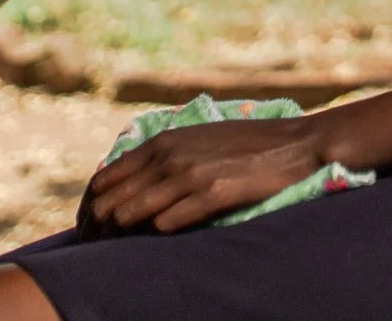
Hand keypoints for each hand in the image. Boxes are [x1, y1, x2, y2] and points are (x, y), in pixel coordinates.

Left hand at [81, 118, 337, 236]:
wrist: (298, 145)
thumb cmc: (249, 145)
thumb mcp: (199, 140)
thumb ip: (164, 156)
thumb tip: (131, 183)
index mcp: (164, 141)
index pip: (106, 178)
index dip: (93, 206)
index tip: (95, 229)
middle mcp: (171, 156)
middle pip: (113, 199)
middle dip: (101, 227)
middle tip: (104, 247)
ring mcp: (191, 175)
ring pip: (134, 213)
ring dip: (126, 235)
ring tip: (126, 251)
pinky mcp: (214, 194)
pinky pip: (169, 222)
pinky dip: (160, 234)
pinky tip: (162, 241)